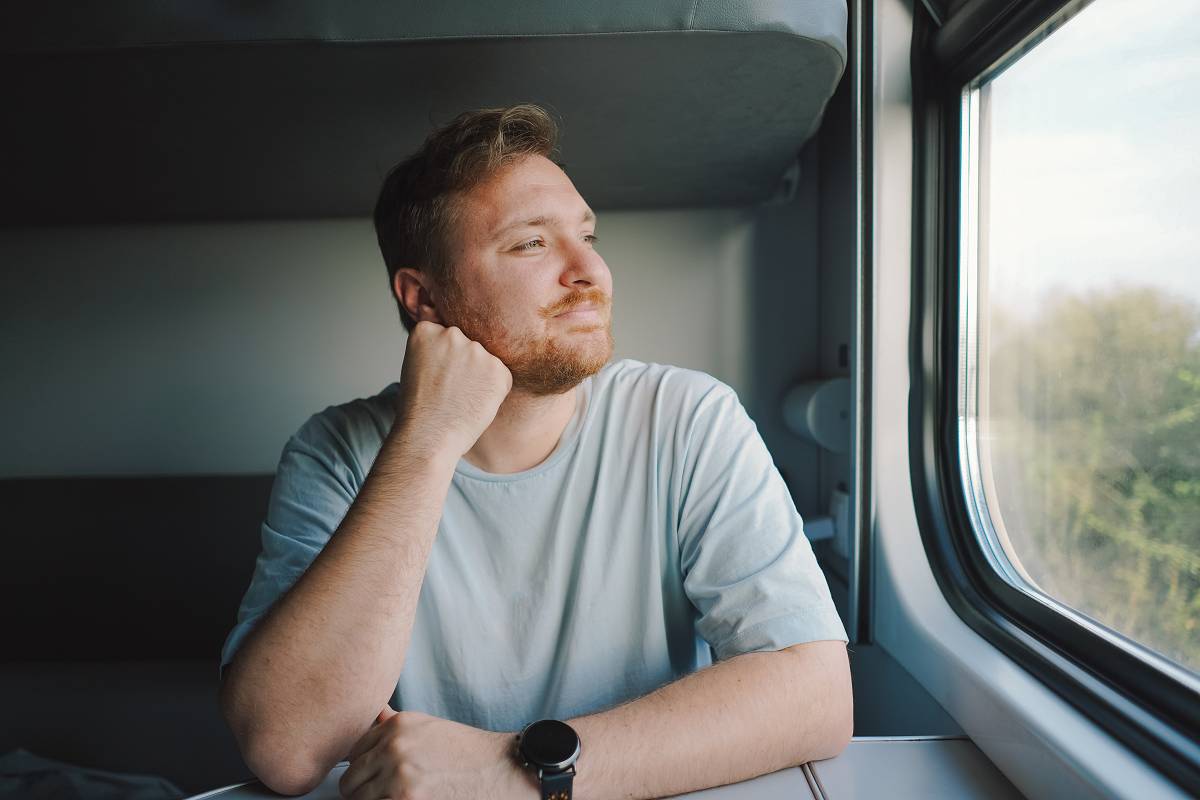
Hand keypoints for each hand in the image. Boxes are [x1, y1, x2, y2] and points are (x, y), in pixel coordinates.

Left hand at [339, 707, 536, 799]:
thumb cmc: (468, 752)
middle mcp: (394, 746)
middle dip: (364, 792)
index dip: (364, 770)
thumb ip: (394, 724)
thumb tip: (373, 714)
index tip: (377, 778)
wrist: (503, 769)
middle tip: (388, 795)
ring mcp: (399, 776)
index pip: (353, 753)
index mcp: (397, 725)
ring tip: (400, 797)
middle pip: (350, 782)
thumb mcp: (428, 727)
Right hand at [391, 321, 512, 458]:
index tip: (437, 378)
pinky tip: (475, 404)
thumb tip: (460, 341)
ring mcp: (476, 350)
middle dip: (464, 366)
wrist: (428, 436)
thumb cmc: (420, 409)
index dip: (444, 361)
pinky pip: (502, 377)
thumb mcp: (416, 366)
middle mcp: (452, 334)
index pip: (446, 337)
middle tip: (450, 391)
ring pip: (486, 361)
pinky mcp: (497, 369)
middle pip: (468, 346)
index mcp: (426, 331)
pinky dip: (495, 391)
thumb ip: (436, 348)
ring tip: (461, 399)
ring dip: (480, 378)